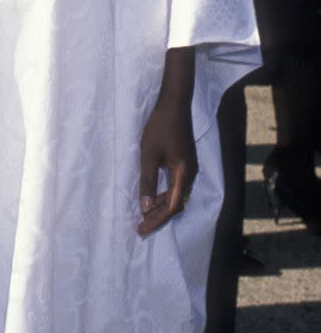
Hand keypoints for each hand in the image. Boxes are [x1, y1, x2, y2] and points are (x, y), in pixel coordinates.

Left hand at [137, 95, 197, 237]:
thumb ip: (148, 182)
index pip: (172, 207)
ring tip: (145, 214)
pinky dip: (166, 194)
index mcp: (183, 174)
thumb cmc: (160, 127)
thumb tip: (145, 208)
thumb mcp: (148, 155)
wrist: (174, 104)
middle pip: (177, 204)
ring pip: (178, 195)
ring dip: (162, 206)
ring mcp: (190, 168)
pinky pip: (177, 185)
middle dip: (159, 216)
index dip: (157, 220)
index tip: (141, 229)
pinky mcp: (186, 162)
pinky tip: (154, 195)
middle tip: (142, 226)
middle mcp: (191, 174)